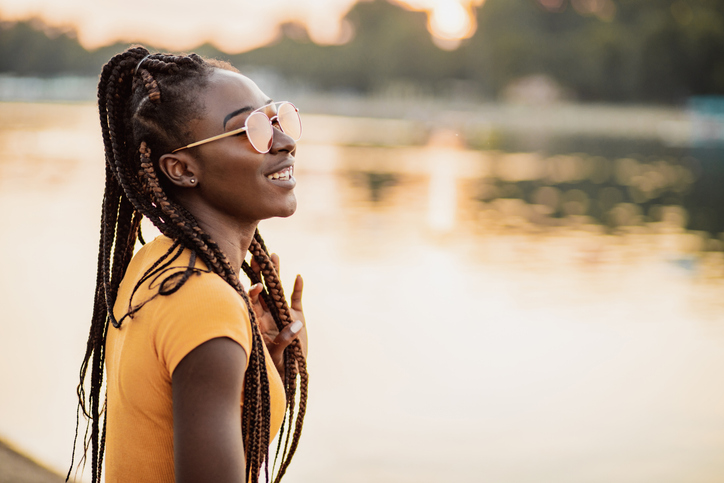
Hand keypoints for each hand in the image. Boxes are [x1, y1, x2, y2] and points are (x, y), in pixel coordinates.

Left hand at [248, 253, 307, 377]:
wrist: (290, 371)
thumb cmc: (277, 366)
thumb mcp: (278, 355)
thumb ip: (283, 341)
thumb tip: (295, 328)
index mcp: (258, 321)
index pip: (252, 302)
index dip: (253, 292)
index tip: (257, 287)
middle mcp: (268, 313)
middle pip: (261, 289)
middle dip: (258, 273)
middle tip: (256, 256)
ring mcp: (281, 313)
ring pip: (276, 289)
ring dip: (275, 273)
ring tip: (273, 255)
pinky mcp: (296, 316)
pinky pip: (296, 299)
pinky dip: (297, 288)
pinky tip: (298, 277)